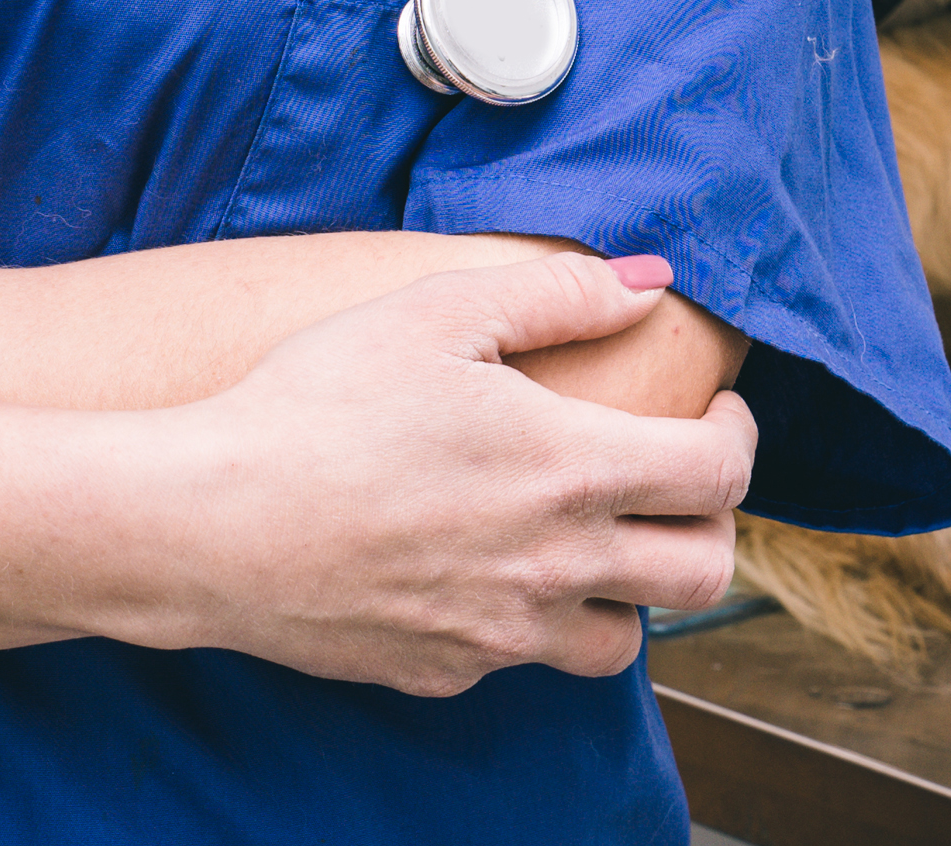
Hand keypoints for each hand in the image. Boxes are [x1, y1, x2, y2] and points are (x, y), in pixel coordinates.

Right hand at [150, 250, 755, 694]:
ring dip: (632, 592)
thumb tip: (646, 278)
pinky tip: (486, 568)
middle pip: (704, 575)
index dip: (741, 437)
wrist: (209, 523)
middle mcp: (554, 565)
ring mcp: (501, 633)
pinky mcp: (443, 672)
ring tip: (594, 539)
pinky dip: (531, 620)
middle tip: (677, 482)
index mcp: (569, 469)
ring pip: (624, 641)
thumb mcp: (435, 313)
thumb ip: (556, 293)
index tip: (720, 412)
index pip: (719, 474)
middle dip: (714, 526)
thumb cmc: (315, 403)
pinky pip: (522, 659)